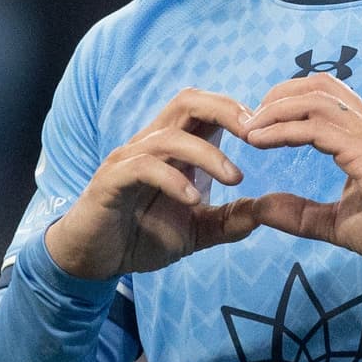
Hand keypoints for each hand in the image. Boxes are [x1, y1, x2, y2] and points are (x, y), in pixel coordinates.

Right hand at [45, 89, 259, 281]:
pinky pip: (143, 167)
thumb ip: (229, 221)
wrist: (94, 260)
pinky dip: (172, 179)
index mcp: (175, 148)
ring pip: (169, 136)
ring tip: (234, 179)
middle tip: (255, 135)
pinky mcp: (111, 181)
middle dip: (225, 110)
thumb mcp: (196, 231)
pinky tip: (194, 200)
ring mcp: (129, 159)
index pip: (206, 108)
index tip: (268, 133)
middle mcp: (152, 143)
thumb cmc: (141, 236)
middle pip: (187, 101)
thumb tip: (266, 213)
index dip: (237, 111)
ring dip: (206, 154)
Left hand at [238, 75, 361, 268]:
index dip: (285, 102)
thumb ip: (300, 213)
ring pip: (313, 101)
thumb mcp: (337, 223)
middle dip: (275, 96)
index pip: (322, 96)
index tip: (256, 125)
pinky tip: (262, 141)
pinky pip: (317, 129)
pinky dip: (284, 130)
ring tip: (249, 129)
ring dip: (274, 110)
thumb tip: (261, 207)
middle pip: (316, 85)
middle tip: (246, 120)